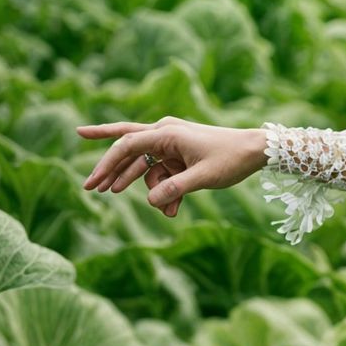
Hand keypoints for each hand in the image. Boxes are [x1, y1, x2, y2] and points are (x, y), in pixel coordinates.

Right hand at [78, 116, 266, 219]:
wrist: (256, 150)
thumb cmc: (231, 158)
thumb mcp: (204, 177)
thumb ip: (176, 188)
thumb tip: (150, 202)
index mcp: (167, 133)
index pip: (127, 145)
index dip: (106, 163)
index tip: (93, 181)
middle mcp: (165, 133)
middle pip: (127, 149)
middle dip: (110, 169)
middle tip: (89, 188)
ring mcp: (172, 143)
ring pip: (147, 168)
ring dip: (152, 190)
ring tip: (163, 212)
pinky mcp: (180, 154)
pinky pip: (163, 173)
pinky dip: (166, 190)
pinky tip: (172, 209)